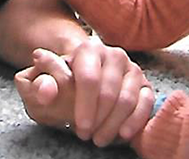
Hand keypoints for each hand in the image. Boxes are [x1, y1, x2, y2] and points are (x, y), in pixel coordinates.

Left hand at [14, 41, 154, 145]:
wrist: (83, 81)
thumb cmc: (64, 83)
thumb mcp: (47, 82)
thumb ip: (42, 85)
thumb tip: (45, 90)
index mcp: (89, 49)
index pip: (89, 79)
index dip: (85, 107)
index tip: (80, 129)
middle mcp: (114, 54)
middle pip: (109, 91)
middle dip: (98, 119)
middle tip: (88, 137)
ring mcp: (132, 68)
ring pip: (127, 99)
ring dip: (114, 124)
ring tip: (100, 139)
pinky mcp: (144, 83)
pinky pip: (146, 103)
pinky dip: (135, 121)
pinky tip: (123, 134)